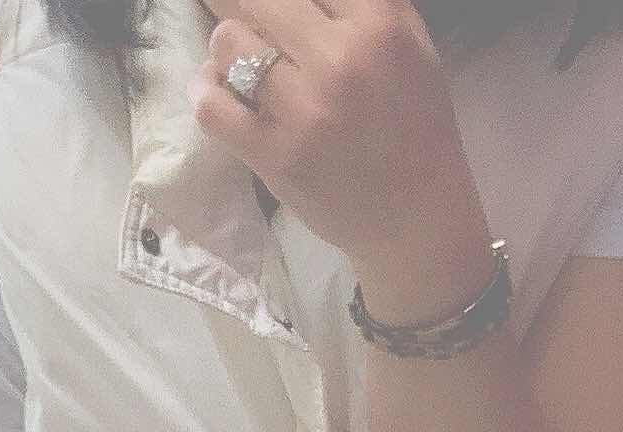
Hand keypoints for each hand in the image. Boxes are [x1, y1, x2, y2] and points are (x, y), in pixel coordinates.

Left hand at [192, 0, 490, 282]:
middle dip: (247, 8)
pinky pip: (212, 106)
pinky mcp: (274, 155)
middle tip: (249, 23)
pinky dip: (206, 91)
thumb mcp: (408, 44)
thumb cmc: (415, 127)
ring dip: (228, 49)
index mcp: (379, 25)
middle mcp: (340, 60)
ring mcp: (304, 110)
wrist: (416, 218)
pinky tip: (217, 90)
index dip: (283, 1)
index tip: (275, 13)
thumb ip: (359, 4)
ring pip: (228, 42)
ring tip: (240, 62)